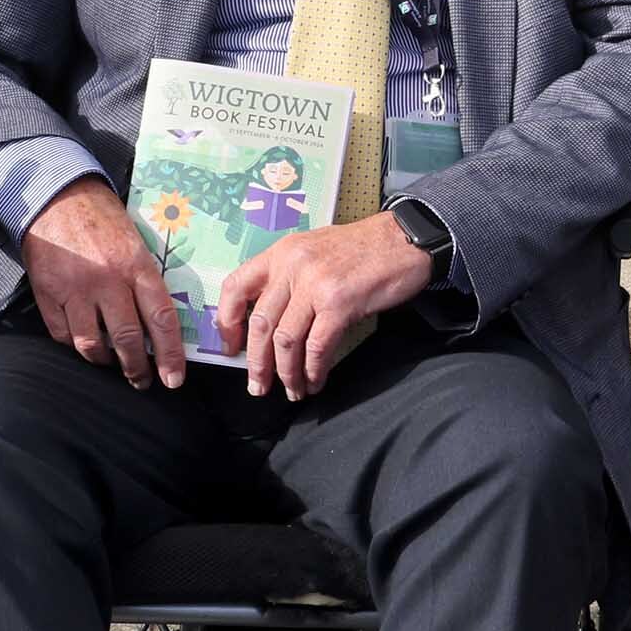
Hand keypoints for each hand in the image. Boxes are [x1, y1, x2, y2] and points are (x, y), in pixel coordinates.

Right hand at [20, 181, 186, 388]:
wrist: (55, 195)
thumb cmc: (101, 218)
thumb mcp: (135, 241)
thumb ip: (146, 279)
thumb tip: (159, 324)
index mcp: (136, 265)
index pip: (161, 319)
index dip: (170, 355)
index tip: (173, 378)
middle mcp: (107, 280)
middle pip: (127, 339)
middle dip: (138, 368)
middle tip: (142, 381)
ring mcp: (75, 289)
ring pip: (92, 345)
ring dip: (105, 362)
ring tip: (112, 364)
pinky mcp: (48, 292)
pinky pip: (63, 335)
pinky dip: (75, 346)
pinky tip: (84, 343)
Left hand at [215, 212, 430, 401]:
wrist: (404, 239)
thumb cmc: (362, 249)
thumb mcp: (313, 251)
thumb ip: (288, 278)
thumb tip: (268, 322)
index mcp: (281, 253)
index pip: (235, 287)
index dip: (226, 322)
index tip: (230, 347)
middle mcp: (292, 266)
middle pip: (259, 323)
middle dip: (256, 363)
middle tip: (258, 386)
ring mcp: (315, 284)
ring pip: (285, 341)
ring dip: (286, 373)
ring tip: (292, 391)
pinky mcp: (340, 303)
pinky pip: (316, 347)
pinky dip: (313, 370)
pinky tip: (315, 381)